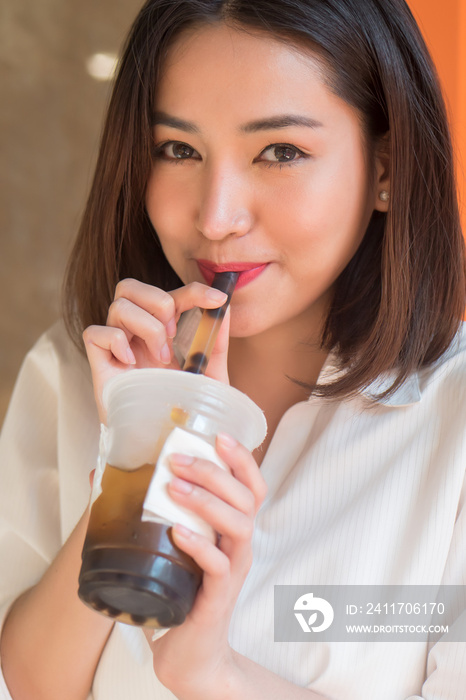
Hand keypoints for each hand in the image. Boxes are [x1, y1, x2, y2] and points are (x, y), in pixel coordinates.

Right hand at [82, 278, 228, 421]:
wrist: (165, 445)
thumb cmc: (185, 411)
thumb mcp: (209, 378)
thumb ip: (216, 346)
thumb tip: (225, 312)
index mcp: (162, 332)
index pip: (171, 295)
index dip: (193, 290)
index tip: (217, 298)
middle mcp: (136, 335)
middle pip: (130, 286)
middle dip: (158, 301)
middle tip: (173, 333)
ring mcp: (117, 348)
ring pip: (118, 305)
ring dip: (146, 327)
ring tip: (160, 358)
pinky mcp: (100, 365)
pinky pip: (95, 333)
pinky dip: (116, 341)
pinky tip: (132, 365)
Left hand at [144, 432, 266, 699]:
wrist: (189, 651)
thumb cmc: (183, 589)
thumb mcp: (175, 543)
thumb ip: (154, 507)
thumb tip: (107, 473)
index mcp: (233, 527)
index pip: (252, 485)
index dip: (242, 458)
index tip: (219, 435)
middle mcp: (240, 544)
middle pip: (247, 498)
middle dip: (216, 472)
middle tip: (179, 460)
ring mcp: (233, 570)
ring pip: (239, 526)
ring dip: (207, 502)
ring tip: (175, 488)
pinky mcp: (219, 596)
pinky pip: (219, 566)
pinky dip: (200, 545)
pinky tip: (178, 532)